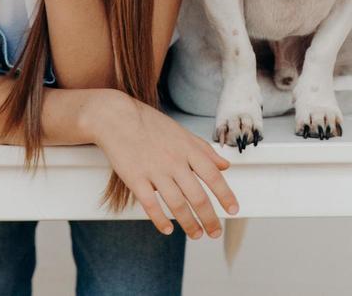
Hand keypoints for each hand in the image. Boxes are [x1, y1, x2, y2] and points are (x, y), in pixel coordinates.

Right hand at [89, 92, 239, 238]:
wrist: (117, 117)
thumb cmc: (151, 125)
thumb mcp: (182, 133)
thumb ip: (205, 150)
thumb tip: (226, 165)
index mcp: (188, 149)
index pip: (212, 176)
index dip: (225, 195)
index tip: (233, 210)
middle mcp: (174, 161)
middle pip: (197, 196)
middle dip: (209, 218)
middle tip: (214, 232)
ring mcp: (154, 170)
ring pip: (177, 204)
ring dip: (189, 224)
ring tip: (196, 234)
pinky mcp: (135, 178)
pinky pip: (150, 204)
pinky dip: (160, 220)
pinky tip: (167, 229)